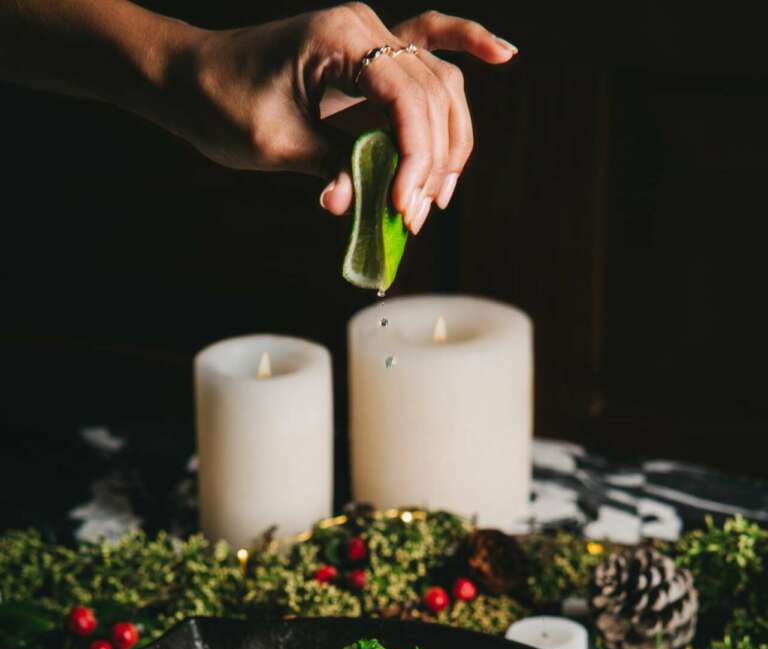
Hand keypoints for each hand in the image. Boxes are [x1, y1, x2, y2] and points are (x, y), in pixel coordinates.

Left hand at [170, 5, 516, 232]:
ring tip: (433, 195)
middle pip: (432, 94)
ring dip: (446, 141)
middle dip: (431, 162)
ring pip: (438, 84)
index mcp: (339, 39)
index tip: (404, 207)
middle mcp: (363, 28)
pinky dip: (464, 46)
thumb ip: (334, 168)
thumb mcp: (279, 146)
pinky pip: (427, 43)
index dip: (415, 158)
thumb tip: (367, 205)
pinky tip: (503, 54)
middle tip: (414, 216)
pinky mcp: (365, 53)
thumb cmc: (221, 105)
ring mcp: (368, 35)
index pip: (406, 99)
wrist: (187, 78)